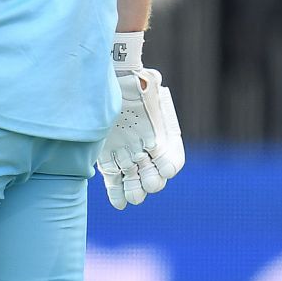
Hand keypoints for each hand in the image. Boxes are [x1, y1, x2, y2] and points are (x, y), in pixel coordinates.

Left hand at [98, 34, 184, 207]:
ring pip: (134, 181)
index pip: (173, 157)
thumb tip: (151, 78)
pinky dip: (117, 192)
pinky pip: (114, 179)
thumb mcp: (143, 80)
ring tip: (133, 197)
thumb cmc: (130, 81)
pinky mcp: (109, 159)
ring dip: (136, 191)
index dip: (171, 165)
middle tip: (148, 183)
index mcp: (161, 135)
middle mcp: (147, 149)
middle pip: (154, 175)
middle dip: (152, 182)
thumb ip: (150, 82)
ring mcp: (128, 156)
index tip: (166, 168)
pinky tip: (119, 202)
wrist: (111, 85)